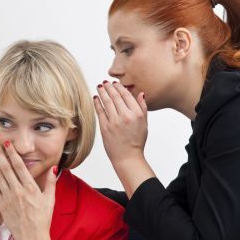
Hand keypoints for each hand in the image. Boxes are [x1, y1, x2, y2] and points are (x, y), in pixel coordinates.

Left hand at [0, 140, 55, 239]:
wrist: (32, 238)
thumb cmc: (42, 219)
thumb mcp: (50, 199)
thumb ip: (51, 182)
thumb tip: (54, 167)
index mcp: (30, 188)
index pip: (19, 166)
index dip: (12, 153)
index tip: (8, 144)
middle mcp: (18, 191)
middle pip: (6, 168)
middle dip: (0, 155)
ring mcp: (8, 198)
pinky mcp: (2, 206)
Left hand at [93, 81, 154, 197]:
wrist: (127, 157)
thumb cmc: (136, 141)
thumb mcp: (144, 124)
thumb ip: (143, 107)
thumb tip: (141, 93)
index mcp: (136, 114)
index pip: (127, 95)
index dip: (120, 87)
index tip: (116, 83)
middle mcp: (125, 116)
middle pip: (115, 97)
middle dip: (109, 87)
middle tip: (105, 82)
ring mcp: (114, 122)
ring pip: (106, 102)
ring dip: (102, 92)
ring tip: (99, 87)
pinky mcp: (105, 127)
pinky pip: (100, 111)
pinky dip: (97, 103)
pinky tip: (95, 98)